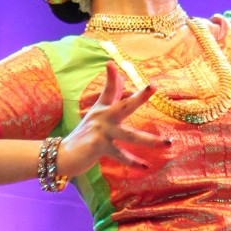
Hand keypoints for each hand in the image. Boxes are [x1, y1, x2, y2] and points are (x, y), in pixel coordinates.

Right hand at [56, 62, 172, 177]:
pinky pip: (121, 155)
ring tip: (168, 143)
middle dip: (139, 97)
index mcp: (102, 109)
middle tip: (153, 86)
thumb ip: (110, 96)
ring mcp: (101, 132)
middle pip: (124, 106)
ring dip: (150, 141)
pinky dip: (133, 162)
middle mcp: (102, 118)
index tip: (111, 64)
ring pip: (130, 136)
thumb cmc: (83, 135)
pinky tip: (145, 166)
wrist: (62, 155)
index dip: (111, 77)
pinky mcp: (99, 147)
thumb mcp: (96, 114)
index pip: (109, 90)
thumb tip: (120, 76)